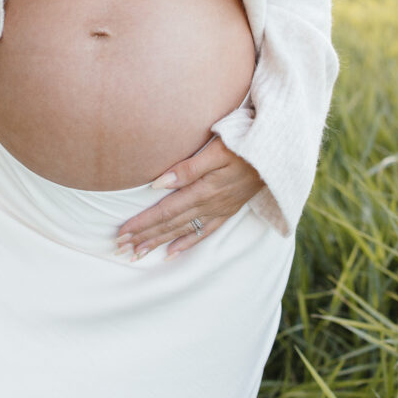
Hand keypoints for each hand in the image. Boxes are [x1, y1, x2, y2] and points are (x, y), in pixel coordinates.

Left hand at [114, 138, 264, 261]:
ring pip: (183, 230)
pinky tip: (172, 253)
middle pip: (170, 224)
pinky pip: (204, 232)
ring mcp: (219, 210)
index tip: (121, 234)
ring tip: (138, 254)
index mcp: (203, 190)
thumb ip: (188, 168)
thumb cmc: (244, 144)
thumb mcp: (216, 150)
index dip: (142, 223)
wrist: (277, 154)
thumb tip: (157, 184)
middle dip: (144, 237)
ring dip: (159, 242)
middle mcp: (209, 204)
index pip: (164, 211)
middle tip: (120, 249)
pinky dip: (186, 243)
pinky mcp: (228, 210)